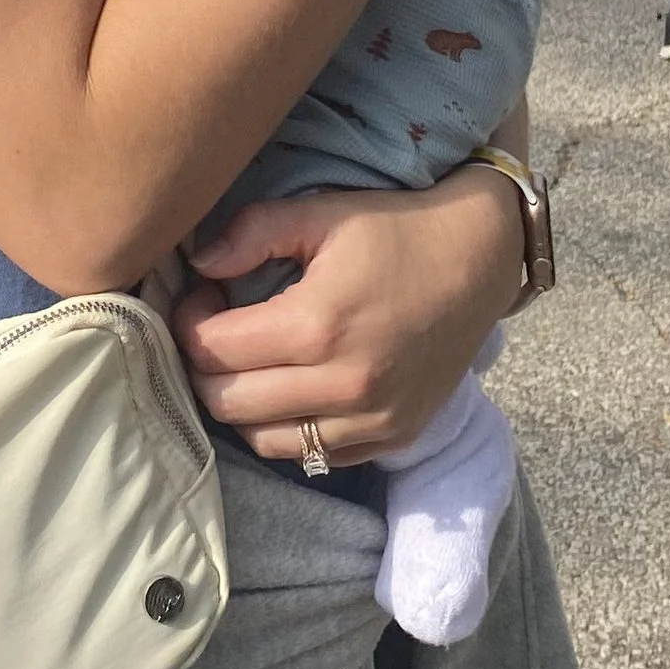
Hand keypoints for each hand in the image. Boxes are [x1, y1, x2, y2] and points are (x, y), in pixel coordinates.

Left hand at [175, 171, 517, 463]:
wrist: (481, 259)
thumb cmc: (396, 229)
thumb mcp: (322, 212)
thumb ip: (251, 232)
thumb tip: (198, 264)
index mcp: (317, 325)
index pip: (212, 349)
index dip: (188, 321)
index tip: (202, 295)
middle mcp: (344, 384)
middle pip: (227, 403)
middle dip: (203, 366)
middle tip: (216, 329)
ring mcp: (372, 419)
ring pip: (264, 441)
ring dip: (241, 405)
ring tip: (250, 362)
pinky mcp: (393, 436)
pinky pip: (314, 456)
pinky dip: (288, 430)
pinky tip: (291, 388)